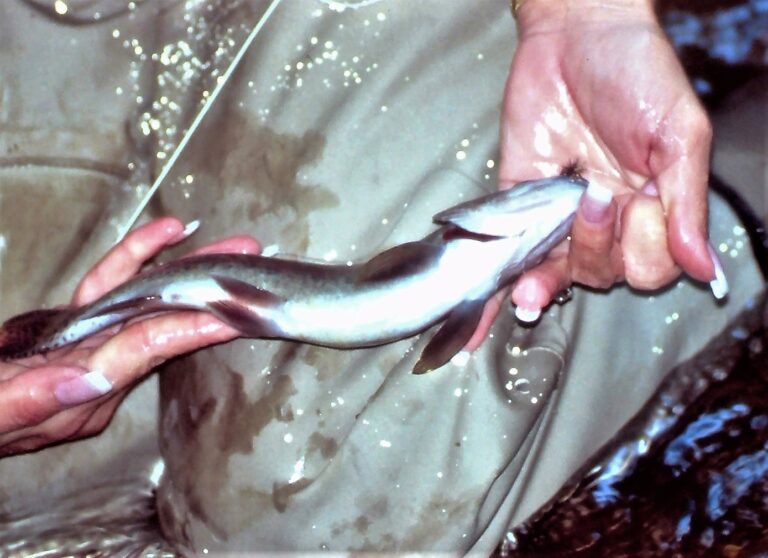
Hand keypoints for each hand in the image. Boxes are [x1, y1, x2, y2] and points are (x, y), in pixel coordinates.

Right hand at [0, 217, 259, 455]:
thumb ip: (33, 401)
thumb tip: (89, 378)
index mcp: (81, 395)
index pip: (146, 352)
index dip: (191, 328)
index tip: (233, 312)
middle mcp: (96, 372)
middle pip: (161, 322)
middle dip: (205, 289)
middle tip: (246, 257)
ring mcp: (89, 350)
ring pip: (141, 300)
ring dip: (177, 266)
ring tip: (215, 239)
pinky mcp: (73, 331)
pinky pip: (109, 291)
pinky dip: (131, 260)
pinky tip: (159, 234)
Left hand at [466, 0, 723, 347]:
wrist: (576, 34)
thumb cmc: (637, 72)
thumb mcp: (678, 131)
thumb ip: (685, 199)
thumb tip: (701, 265)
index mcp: (651, 207)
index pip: (651, 267)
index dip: (645, 249)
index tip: (639, 202)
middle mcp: (605, 219)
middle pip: (603, 274)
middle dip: (597, 249)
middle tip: (592, 197)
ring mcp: (559, 216)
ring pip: (556, 273)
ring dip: (545, 281)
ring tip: (536, 274)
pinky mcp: (516, 204)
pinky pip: (506, 255)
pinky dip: (492, 292)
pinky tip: (479, 323)